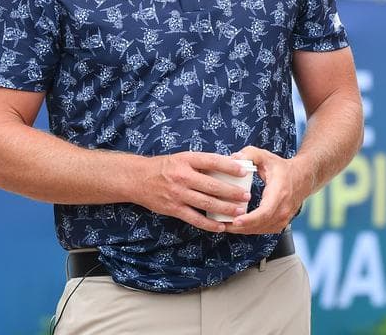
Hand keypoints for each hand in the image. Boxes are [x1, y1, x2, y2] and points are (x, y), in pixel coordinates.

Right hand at [133, 151, 252, 232]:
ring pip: (206, 203)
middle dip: (232, 192)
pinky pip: (195, 218)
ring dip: (225, 208)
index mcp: (187, 160)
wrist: (138, 179)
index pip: (212, 162)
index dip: (229, 167)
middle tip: (246, 196)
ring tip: (239, 211)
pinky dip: (209, 224)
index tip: (244, 171)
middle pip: (212, 186)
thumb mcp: (183, 158)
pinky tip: (221, 226)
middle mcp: (183, 177)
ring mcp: (178, 194)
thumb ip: (203, 162)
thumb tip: (229, 165)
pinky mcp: (174, 209)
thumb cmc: (166, 167)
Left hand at [225, 146, 312, 234]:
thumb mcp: (266, 157)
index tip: (235, 220)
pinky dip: (249, 229)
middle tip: (221, 224)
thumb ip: (250, 154)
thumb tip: (234, 158)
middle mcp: (283, 209)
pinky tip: (236, 226)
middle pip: (260, 224)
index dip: (249, 219)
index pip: (265, 212)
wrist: (303, 178)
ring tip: (224, 225)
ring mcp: (284, 218)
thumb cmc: (282, 168)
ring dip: (242, 230)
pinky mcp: (281, 224)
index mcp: (280, 193)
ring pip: (260, 230)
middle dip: (239, 226)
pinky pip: (262, 230)